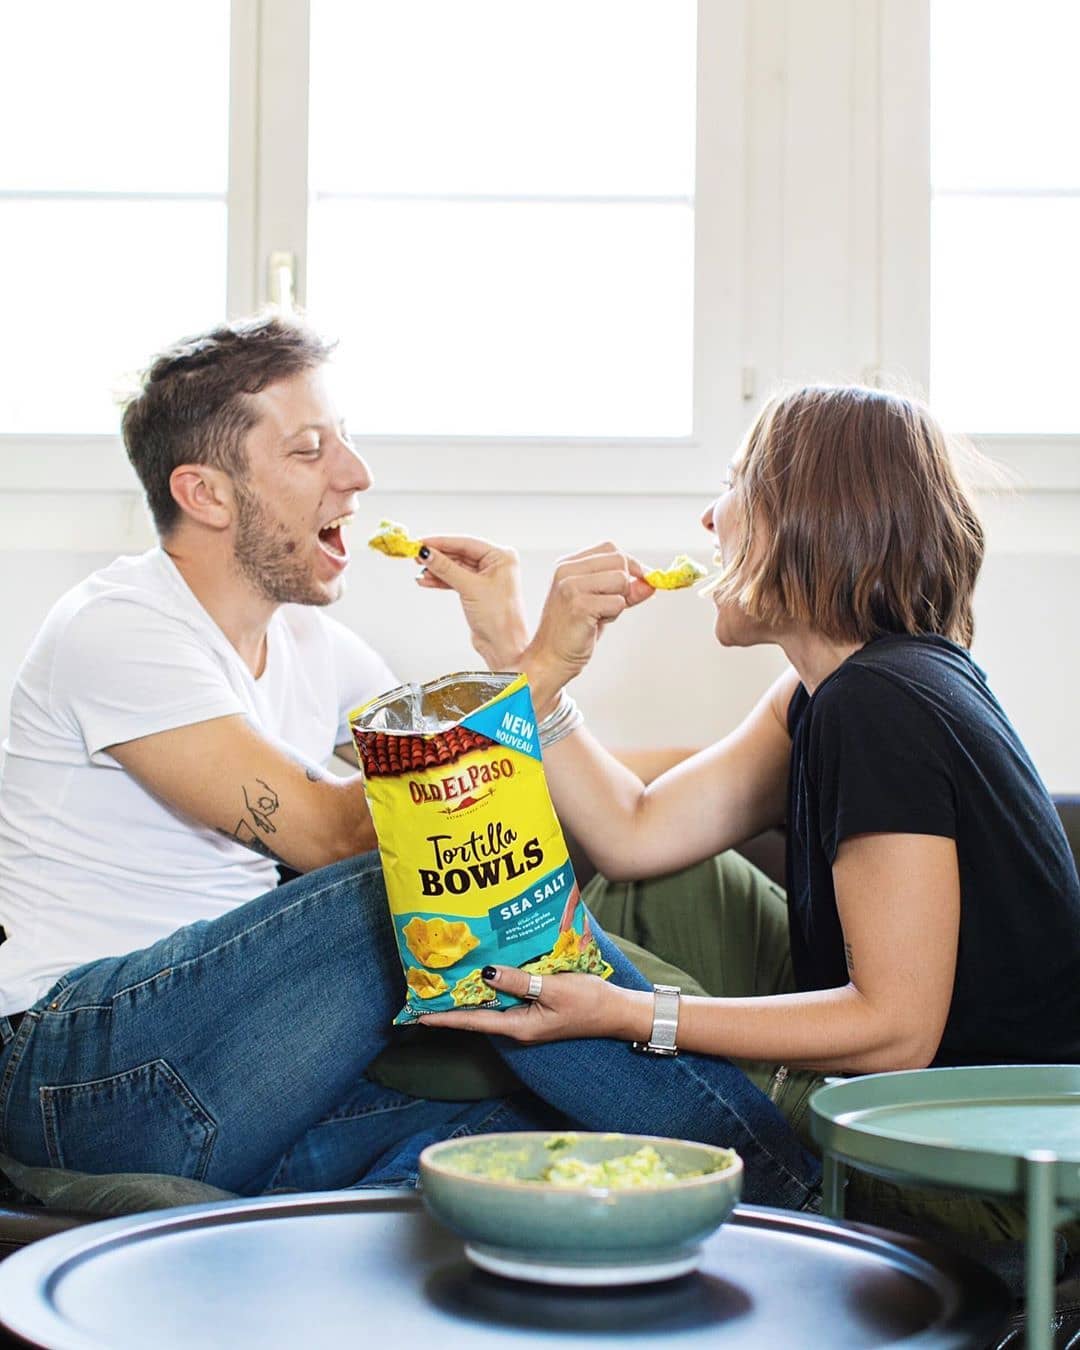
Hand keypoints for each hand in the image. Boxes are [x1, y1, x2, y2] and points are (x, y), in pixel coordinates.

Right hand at [414, 535, 529, 669]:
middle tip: (417, 555)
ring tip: (420, 571)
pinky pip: (455, 580)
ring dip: (437, 570)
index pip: (466, 543)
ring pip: (456, 568)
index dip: (442, 543)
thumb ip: (446, 568)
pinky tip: (426, 581)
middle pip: (460, 554)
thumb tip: (427, 553)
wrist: (502, 646)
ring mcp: (486, 578)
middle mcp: (496, 564)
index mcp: (501, 556)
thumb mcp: (469, 587)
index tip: (422, 542)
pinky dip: (441, 581)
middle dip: (438, 557)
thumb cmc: (499, 617)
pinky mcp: (477, 591)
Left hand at [418, 963, 639, 1043]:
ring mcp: (526, 1018)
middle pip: (477, 1014)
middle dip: (452, 1003)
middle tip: (425, 989)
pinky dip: (491, 987)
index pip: (473, 1021)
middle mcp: (518, 1026)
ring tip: (445, 980)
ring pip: (491, 1005)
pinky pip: (506, 998)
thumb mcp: (553, 988)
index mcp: (519, 1027)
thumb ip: (519, 981)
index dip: (444, 1018)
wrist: (616, 1012)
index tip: (418, 1015)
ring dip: (470, 993)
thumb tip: (486, 973)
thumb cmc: (589, 1001)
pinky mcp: (535, 1008)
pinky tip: (483, 973)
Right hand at [522, 543, 653, 709]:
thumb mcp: (603, 603)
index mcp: (568, 564)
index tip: (635, 583)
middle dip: (624, 585)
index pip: (611, 549)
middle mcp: (566, 570)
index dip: (629, 565)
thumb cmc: (575, 631)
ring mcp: (571, 586)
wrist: (551, 657)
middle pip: (619, 560)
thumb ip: (626, 590)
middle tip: (607, 606)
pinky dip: (613, 615)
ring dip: (618, 602)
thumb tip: (651, 582)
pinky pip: (618, 603)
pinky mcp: (579, 605)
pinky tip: (594, 623)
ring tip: (599, 615)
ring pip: (621, 580)